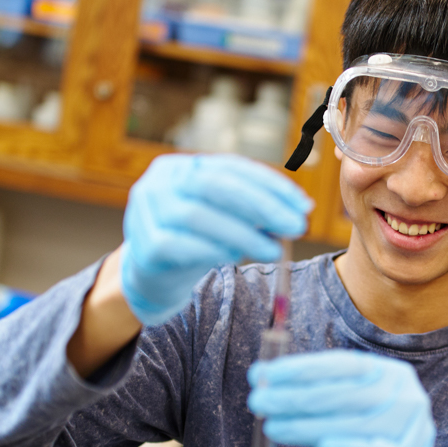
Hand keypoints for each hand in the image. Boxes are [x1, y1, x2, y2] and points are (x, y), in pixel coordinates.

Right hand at [121, 154, 311, 325]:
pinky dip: (213, 250)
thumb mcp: (223, 218)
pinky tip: (235, 258)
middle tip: (295, 226)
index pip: (230, 167)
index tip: (303, 205)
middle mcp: (158, 182)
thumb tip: (301, 207)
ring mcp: (145, 212)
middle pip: (214, 185)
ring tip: (273, 249)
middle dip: (261, 205)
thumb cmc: (194, 242)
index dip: (270, 184)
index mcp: (179, 167)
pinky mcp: (144, 246)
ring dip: (243, 234)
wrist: (152, 279)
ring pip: (198, 216)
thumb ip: (253, 210)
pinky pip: (182, 246)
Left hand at [248, 350, 433, 446]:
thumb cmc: (357, 441)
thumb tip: (261, 377)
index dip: (302, 368)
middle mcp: (406, 394)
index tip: (264, 373)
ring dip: (309, 426)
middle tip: (257, 401)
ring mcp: (415, 427)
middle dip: (296, 396)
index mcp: (387, 372)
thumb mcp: (333, 413)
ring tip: (272, 427)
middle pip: (347, 394)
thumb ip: (306, 396)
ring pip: (357, 425)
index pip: (343, 364)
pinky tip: (326, 446)